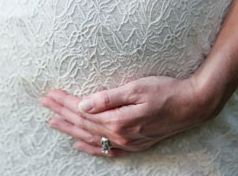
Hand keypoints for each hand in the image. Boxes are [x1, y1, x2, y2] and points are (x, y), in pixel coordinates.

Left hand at [40, 75, 218, 157]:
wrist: (192, 105)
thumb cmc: (166, 91)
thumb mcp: (136, 88)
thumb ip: (108, 98)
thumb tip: (83, 104)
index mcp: (118, 120)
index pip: (83, 110)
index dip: (65, 101)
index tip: (50, 93)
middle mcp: (120, 135)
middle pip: (84, 124)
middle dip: (62, 113)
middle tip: (45, 103)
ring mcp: (128, 142)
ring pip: (91, 137)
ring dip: (71, 129)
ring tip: (53, 122)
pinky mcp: (136, 144)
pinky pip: (107, 150)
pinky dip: (91, 148)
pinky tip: (80, 144)